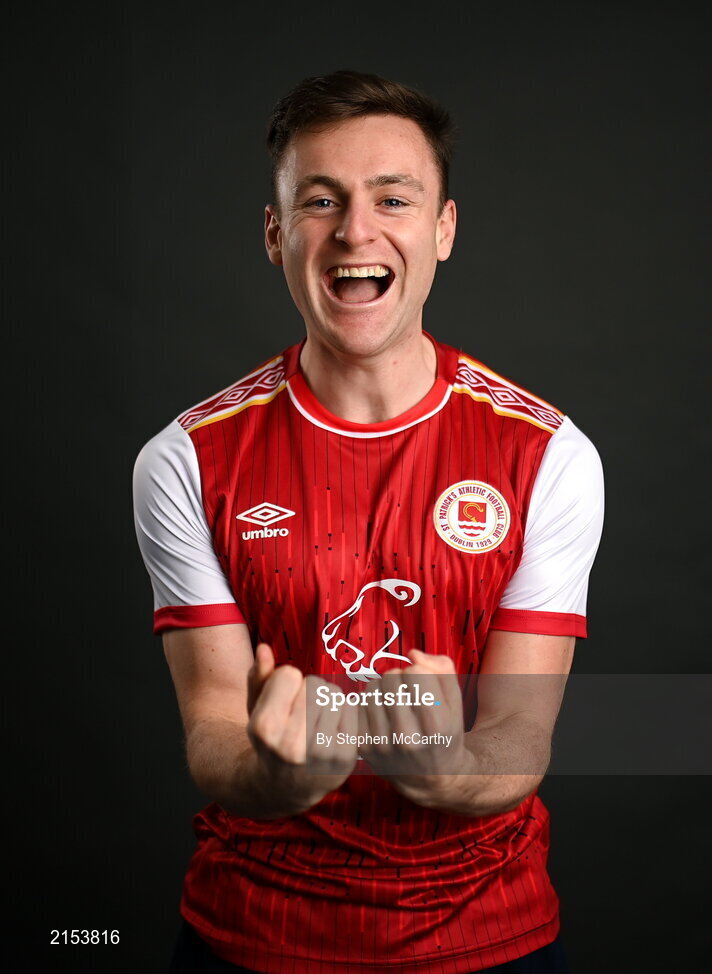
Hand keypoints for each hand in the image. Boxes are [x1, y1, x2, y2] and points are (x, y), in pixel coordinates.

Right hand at [246, 644, 357, 807]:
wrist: (285, 786)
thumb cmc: (270, 738)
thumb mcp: (254, 710)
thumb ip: (257, 678)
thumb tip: (264, 648)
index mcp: (265, 728)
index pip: (289, 674)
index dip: (285, 683)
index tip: (282, 703)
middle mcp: (291, 744)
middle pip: (315, 683)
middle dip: (309, 690)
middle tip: (301, 712)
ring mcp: (321, 754)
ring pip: (335, 693)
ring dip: (327, 700)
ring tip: (316, 719)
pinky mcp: (345, 758)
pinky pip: (352, 709)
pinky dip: (344, 713)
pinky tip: (331, 729)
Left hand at [358, 649, 473, 804]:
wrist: (431, 778)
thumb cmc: (444, 732)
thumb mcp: (456, 702)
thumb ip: (443, 669)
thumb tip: (412, 655)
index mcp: (436, 725)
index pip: (415, 672)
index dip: (419, 671)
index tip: (423, 684)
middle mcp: (408, 737)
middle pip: (391, 677)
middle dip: (400, 677)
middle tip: (407, 690)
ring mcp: (383, 744)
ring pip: (372, 687)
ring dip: (383, 687)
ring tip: (395, 698)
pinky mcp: (364, 747)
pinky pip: (359, 703)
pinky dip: (370, 702)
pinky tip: (382, 711)